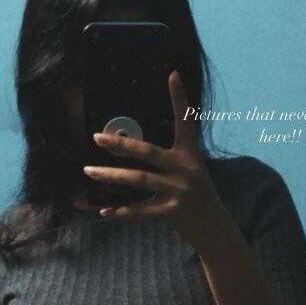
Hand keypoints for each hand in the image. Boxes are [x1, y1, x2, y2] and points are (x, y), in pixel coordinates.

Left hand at [83, 70, 230, 252]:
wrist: (216, 230)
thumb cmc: (198, 198)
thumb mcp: (193, 173)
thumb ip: (170, 162)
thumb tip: (134, 150)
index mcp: (191, 155)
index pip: (186, 122)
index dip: (180, 98)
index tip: (172, 74)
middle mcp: (186, 170)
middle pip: (148, 152)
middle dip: (121, 145)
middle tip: (97, 138)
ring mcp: (179, 191)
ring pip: (139, 180)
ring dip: (111, 177)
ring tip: (89, 172)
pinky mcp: (172, 212)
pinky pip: (140, 211)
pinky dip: (121, 212)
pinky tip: (104, 211)